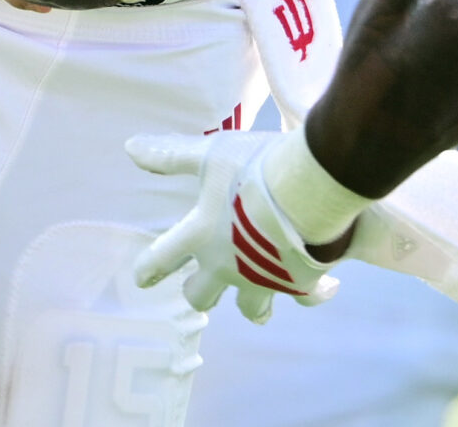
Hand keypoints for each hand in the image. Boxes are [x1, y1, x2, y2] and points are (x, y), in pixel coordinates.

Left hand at [129, 128, 364, 321]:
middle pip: (202, 296)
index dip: (148, 269)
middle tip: (202, 288)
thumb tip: (130, 147)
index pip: (161, 259)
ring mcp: (263, 280)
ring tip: (259, 308)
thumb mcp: (209, 155)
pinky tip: (327, 286)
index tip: (142, 278)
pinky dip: (314, 293)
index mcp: (200, 236)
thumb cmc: (254, 168)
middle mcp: (227, 266)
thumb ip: (171, 155)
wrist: (310, 189)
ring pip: (252, 309)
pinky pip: (306, 298)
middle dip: (200, 293)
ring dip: (254, 307)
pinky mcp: (299, 283)